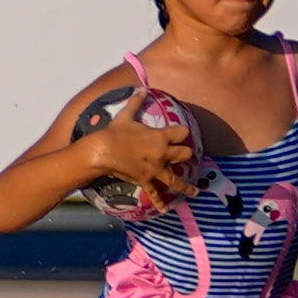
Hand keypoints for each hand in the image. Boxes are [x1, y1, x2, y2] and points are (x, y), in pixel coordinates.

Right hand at [86, 90, 194, 209]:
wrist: (102, 151)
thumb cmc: (114, 132)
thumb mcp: (126, 115)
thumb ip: (136, 102)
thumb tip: (142, 88)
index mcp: (161, 137)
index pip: (182, 133)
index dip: (183, 132)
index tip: (182, 133)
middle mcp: (163, 154)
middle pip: (185, 155)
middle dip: (186, 154)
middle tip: (185, 156)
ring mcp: (155, 169)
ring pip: (176, 179)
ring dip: (187, 186)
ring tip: (195, 191)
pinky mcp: (146, 180)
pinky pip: (155, 193)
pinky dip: (160, 202)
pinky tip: (166, 209)